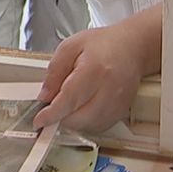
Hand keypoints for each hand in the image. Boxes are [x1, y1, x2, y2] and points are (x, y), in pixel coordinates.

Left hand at [32, 21, 156, 132]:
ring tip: (71, 101)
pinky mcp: (122, 112)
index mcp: (94, 70)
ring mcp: (117, 103)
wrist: (133, 47)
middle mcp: (108, 89)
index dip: (51, 114)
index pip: (69, 99)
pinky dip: (86, 122)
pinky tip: (84, 106)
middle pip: (78, 118)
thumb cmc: (103, 44)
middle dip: (60, 117)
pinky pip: (99, 127)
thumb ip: (54, 72)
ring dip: (73, 120)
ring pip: (88, 126)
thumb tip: (44, 96)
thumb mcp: (70, 47)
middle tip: (53, 106)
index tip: (39, 120)